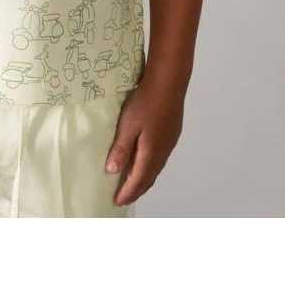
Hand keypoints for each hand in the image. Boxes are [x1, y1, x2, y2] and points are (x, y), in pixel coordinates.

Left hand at [105, 81, 184, 206]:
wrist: (169, 82)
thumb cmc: (146, 102)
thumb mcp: (128, 125)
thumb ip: (121, 149)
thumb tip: (112, 172)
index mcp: (151, 153)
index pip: (138, 180)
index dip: (127, 193)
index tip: (117, 202)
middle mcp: (163, 152)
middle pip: (149, 178)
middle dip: (137, 190)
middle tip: (125, 197)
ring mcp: (170, 143)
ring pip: (156, 168)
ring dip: (144, 179)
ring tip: (132, 183)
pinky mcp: (172, 133)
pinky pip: (160, 158)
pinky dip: (150, 166)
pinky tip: (144, 161)